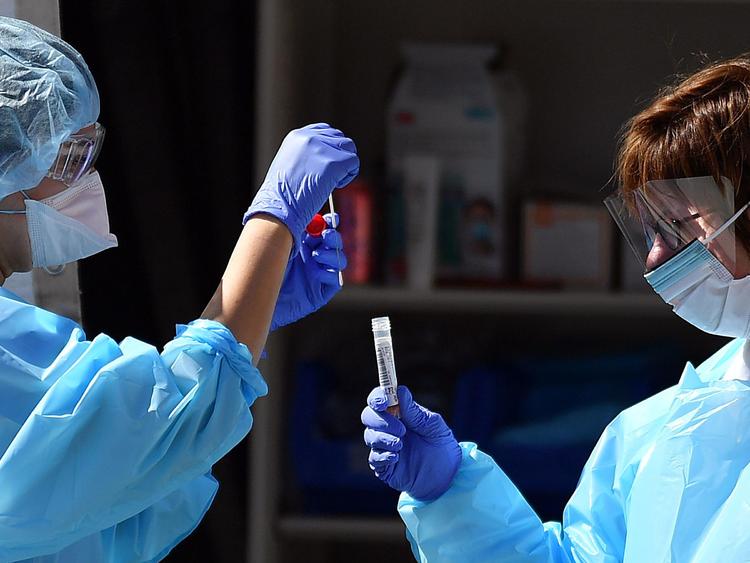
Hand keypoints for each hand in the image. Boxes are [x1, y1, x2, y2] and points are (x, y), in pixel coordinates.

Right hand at [244, 123, 358, 254]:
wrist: (279, 208)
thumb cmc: (282, 195)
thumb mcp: (290, 164)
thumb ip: (307, 155)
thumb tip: (326, 156)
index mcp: (297, 136)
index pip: (325, 130)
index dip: (331, 148)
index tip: (327, 163)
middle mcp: (309, 138)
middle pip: (340, 138)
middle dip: (340, 156)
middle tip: (332, 175)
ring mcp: (322, 149)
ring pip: (349, 148)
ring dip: (346, 165)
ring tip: (333, 181)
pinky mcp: (333, 163)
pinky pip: (353, 162)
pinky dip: (349, 175)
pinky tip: (335, 185)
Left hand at [271, 214, 345, 329]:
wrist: (256, 297)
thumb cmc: (261, 270)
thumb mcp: (276, 244)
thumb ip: (291, 229)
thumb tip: (308, 214)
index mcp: (303, 245)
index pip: (323, 230)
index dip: (330, 223)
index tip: (331, 218)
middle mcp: (312, 258)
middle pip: (334, 244)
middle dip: (333, 238)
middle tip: (325, 235)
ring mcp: (317, 275)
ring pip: (338, 261)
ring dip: (331, 255)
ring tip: (315, 256)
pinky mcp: (320, 293)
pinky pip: (335, 280)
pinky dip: (329, 274)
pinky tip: (315, 273)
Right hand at [362, 385, 461, 500]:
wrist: (448, 474)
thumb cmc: (441, 445)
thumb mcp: (433, 425)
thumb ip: (415, 411)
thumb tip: (400, 391)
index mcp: (398, 414)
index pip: (378, 400)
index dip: (377, 397)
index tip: (383, 400)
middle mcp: (387, 428)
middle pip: (368, 416)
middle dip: (381, 420)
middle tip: (401, 429)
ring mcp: (384, 447)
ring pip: (369, 436)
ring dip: (383, 438)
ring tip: (401, 444)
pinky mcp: (384, 466)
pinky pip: (374, 458)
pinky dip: (383, 455)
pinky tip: (396, 457)